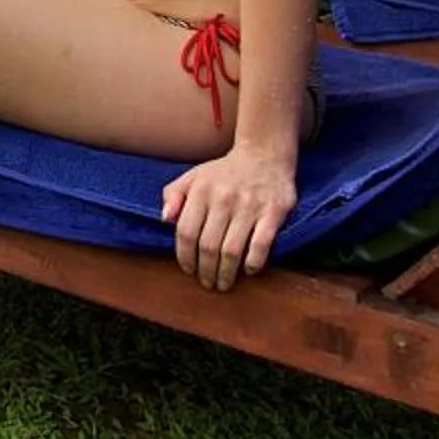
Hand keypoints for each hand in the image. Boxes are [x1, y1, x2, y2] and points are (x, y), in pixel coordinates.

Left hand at [160, 146, 298, 289]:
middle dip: (206, 271)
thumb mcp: (193, 177)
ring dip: (226, 273)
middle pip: (208, 246)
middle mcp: (223, 198)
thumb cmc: (224, 173)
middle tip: (207, 283)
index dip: (185, 257)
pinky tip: (248, 270)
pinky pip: (261, 245)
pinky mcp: (273, 211)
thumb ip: (173, 196)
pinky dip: (253, 262)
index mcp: (201, 190)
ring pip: (232, 250)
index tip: (188, 270)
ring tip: (224, 283)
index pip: (186, 232)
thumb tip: (165, 219)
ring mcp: (249, 205)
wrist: (264, 154)